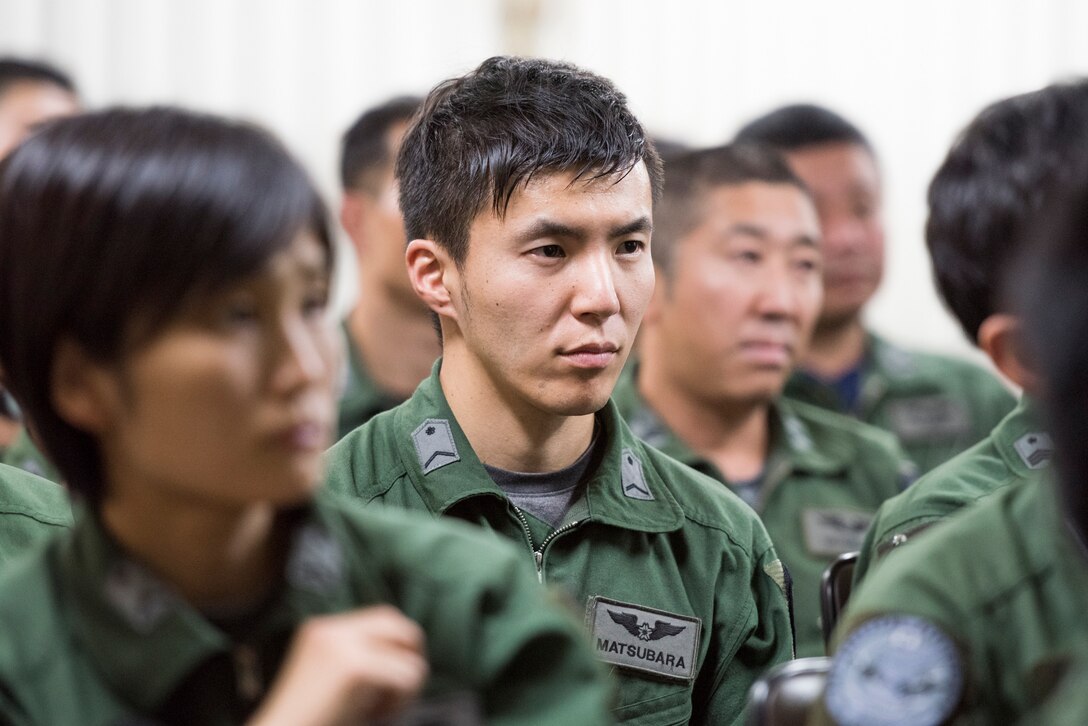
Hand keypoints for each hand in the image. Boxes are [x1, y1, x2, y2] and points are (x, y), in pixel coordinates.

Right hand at [248, 605, 427, 725]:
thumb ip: (358, 659)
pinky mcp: (353, 667)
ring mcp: (341, 644)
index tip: (393, 680)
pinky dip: (401, 701)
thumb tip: (406, 656)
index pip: (379, 618)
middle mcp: (330, 629)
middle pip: (394, 621)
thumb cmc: (307, 722)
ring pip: (406, 651)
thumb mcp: (330, 682)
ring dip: (406, 685)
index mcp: (320, 629)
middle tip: (406, 689)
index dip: (397, 645)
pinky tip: (377, 717)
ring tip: (382, 711)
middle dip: (411, 653)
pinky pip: (406, 676)